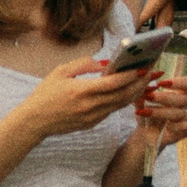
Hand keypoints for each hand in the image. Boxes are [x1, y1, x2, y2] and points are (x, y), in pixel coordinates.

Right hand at [16, 57, 151, 139]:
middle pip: (123, 95)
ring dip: (136, 92)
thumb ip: (83, 64)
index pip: (114, 83)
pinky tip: (131, 92)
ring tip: (147, 81)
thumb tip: (105, 63)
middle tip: (152, 72)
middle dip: (140, 83)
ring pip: (121, 104)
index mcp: (82, 91)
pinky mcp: (92, 123)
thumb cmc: (45, 94)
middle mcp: (90, 106)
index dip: (131, 75)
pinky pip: (113, 110)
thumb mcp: (60, 72)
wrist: (33, 122)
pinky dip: (124, 100)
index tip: (143, 67)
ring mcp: (92, 117)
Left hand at [133, 74, 186, 140]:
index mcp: (183, 93)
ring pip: (180, 113)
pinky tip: (159, 127)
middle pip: (184, 98)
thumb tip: (143, 81)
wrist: (147, 135)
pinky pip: (183, 126)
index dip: (179, 82)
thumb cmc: (148, 114)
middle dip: (165, 97)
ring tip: (145, 111)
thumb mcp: (142, 101)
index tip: (161, 83)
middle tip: (148, 96)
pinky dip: (170, 125)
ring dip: (161, 112)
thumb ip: (142, 91)